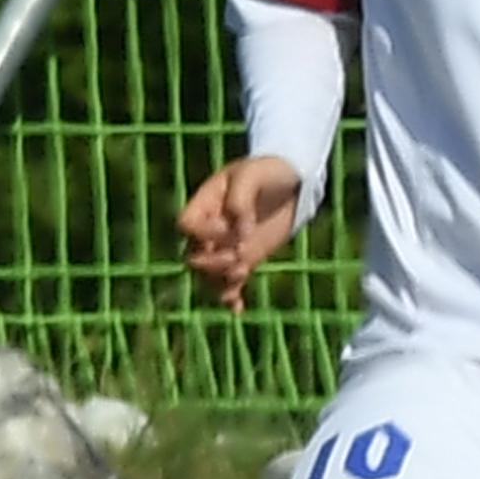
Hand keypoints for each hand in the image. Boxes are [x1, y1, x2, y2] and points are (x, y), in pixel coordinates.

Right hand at [176, 156, 303, 309]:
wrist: (292, 181)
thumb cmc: (268, 171)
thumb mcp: (253, 174)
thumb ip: (240, 200)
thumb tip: (240, 233)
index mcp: (205, 203)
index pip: (186, 225)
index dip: (202, 233)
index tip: (228, 229)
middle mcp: (210, 229)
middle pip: (194, 255)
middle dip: (213, 261)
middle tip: (238, 255)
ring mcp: (226, 247)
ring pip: (209, 275)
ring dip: (221, 281)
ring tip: (243, 273)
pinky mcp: (245, 260)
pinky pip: (230, 284)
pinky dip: (231, 297)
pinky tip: (238, 308)